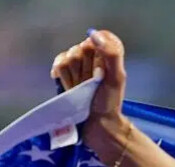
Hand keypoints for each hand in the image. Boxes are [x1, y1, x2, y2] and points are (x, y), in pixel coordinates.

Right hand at [51, 29, 128, 153]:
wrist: (96, 124)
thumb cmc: (109, 103)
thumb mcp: (116, 78)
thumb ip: (111, 54)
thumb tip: (94, 35)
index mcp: (108, 54)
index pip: (99, 37)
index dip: (97, 53)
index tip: (101, 70)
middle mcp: (92, 57)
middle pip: (80, 48)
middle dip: (84, 67)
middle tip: (91, 83)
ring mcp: (78, 65)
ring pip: (68, 56)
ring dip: (74, 74)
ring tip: (81, 88)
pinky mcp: (65, 73)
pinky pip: (58, 63)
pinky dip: (60, 73)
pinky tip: (67, 85)